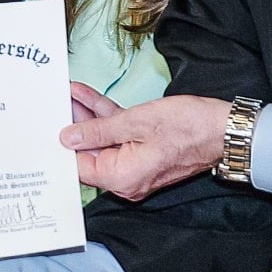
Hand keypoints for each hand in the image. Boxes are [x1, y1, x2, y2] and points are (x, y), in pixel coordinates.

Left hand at [61, 88, 228, 201]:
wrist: (226, 129)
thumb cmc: (188, 127)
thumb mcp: (136, 122)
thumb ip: (99, 130)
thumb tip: (68, 138)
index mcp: (121, 177)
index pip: (78, 165)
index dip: (61, 144)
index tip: (45, 125)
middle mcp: (126, 178)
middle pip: (89, 151)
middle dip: (72, 123)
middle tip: (53, 102)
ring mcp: (136, 165)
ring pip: (103, 138)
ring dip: (87, 115)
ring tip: (66, 93)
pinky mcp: (145, 151)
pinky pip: (119, 135)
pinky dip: (106, 117)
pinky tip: (87, 96)